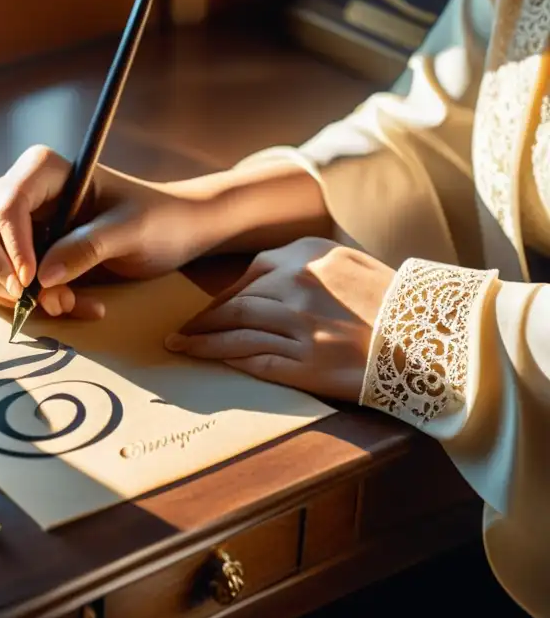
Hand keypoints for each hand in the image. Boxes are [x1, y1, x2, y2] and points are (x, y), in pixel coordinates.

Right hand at [0, 144, 204, 317]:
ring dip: (3, 292)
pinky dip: (2, 300)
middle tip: (49, 302)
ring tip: (61, 305)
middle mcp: (14, 190)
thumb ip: (88, 247)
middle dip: (3, 273)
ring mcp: (2, 222)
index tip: (31, 280)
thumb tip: (43, 277)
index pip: (6, 203)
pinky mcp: (3, 251)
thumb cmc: (155, 220)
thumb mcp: (131, 230)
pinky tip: (50, 305)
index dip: (12, 244)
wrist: (168, 232)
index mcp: (42, 170)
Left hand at [165, 237, 394, 400]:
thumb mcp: (354, 266)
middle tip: (181, 330)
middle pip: (237, 303)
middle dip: (204, 319)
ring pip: (236, 330)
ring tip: (180, 346)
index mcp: (311, 255)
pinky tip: (207, 360)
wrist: (437, 341)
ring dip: (202, 340)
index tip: (208, 308)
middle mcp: (300, 285)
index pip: (252, 275)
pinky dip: (225, 359)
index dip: (224, 296)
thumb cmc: (399, 306)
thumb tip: (270, 279)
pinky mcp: (304, 362)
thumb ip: (312, 267)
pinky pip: (253, 359)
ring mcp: (300, 325)